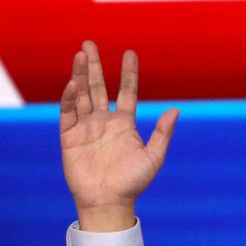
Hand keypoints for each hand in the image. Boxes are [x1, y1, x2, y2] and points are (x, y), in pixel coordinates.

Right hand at [59, 40, 178, 230]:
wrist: (109, 202)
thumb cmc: (134, 183)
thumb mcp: (154, 156)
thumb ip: (163, 133)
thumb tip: (176, 110)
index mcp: (125, 125)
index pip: (127, 92)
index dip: (129, 73)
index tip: (130, 53)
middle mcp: (105, 122)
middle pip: (99, 87)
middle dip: (95, 66)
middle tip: (90, 43)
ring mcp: (86, 127)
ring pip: (82, 94)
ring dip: (81, 75)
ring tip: (81, 54)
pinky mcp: (70, 136)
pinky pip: (68, 112)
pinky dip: (70, 97)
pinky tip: (73, 82)